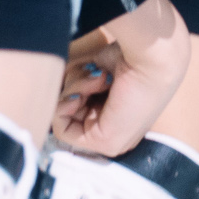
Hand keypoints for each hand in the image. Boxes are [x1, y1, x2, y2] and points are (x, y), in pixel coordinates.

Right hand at [57, 0, 189, 155]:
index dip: (73, 86)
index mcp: (116, 114)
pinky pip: (63, 130)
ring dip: (74, 90)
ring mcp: (112, 140)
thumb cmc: (130, 55)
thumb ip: (73, 84)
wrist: (152, 59)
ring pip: (66, 117)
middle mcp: (115, 129)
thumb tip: (45, 86)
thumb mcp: (93, 70)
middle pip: (70, 112)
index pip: (77, 108)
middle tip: (96, 73)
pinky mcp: (106, 143)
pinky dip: (64, 105)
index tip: (88, 69)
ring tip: (99, 78)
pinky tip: (82, 93)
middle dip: (74, 87)